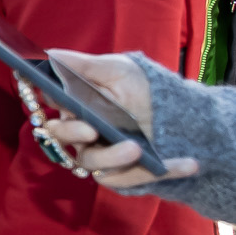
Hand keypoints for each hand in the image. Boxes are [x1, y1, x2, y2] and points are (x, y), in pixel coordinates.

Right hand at [38, 49, 196, 186]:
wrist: (182, 116)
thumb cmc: (143, 88)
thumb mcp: (118, 70)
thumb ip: (83, 65)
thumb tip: (47, 54)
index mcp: (74, 104)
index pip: (49, 103)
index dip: (46, 101)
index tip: (57, 97)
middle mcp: (81, 132)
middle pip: (60, 137)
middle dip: (72, 133)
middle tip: (90, 129)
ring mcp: (100, 155)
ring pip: (90, 162)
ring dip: (111, 157)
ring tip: (136, 148)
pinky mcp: (121, 175)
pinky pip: (128, 180)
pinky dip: (157, 173)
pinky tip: (189, 164)